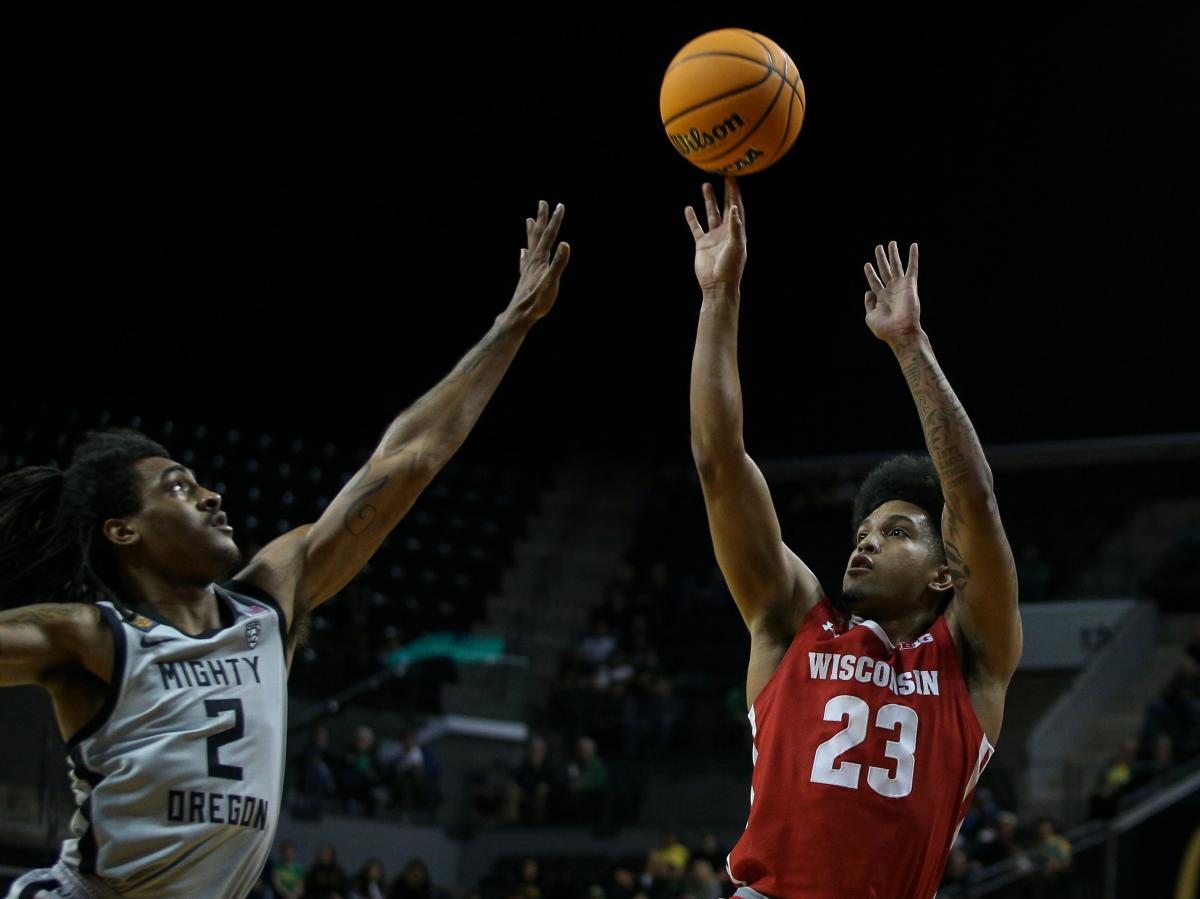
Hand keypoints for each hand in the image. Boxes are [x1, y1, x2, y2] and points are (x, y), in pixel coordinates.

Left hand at [509, 200, 569, 322]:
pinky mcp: (525, 278)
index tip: (559, 205)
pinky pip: (524, 261)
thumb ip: (559, 263)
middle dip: (541, 219)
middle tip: (542, 203)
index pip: (549, 236)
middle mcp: (532, 261)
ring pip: (530, 245)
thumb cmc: (537, 301)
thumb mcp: (551, 282)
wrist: (519, 316)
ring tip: (529, 219)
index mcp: (540, 260)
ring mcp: (527, 269)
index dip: (555, 220)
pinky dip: (524, 253)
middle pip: (537, 235)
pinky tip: (522, 251)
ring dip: (531, 231)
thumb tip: (565, 244)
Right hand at [685, 177, 745, 290]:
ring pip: (711, 214)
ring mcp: (713, 237)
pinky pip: (696, 228)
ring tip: (705, 185)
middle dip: (725, 192)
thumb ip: (735, 227)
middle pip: (725, 206)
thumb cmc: (730, 267)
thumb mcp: (736, 246)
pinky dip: (692, 218)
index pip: (736, 207)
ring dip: (709, 200)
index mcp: (737, 231)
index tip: (732, 178)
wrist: (717, 285)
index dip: (735, 193)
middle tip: (723, 175)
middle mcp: (726, 232)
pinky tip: (688, 208)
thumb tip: (733, 208)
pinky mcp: (702, 244)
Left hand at [863, 241, 923, 345]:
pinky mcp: (910, 284)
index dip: (870, 273)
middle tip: (878, 247)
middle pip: (885, 270)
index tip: (867, 264)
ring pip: (896, 266)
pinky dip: (913, 256)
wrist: (900, 331)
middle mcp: (891, 290)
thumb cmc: (885, 328)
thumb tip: (868, 291)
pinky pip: (912, 267)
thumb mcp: (870, 316)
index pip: (875, 282)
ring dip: (893, 254)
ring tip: (891, 243)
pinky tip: (913, 245)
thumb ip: (868, 304)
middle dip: (881, 259)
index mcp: (882, 298)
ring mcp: (901, 287)